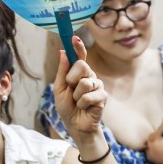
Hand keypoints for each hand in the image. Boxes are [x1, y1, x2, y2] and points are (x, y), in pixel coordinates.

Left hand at [53, 36, 107, 150]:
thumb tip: (62, 51)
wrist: (76, 126)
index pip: (79, 56)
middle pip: (82, 65)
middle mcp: (90, 76)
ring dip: (76, 96)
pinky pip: (89, 96)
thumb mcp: (59, 89)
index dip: (78, 46)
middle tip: (71, 89)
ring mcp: (98, 86)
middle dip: (72, 78)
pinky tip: (85, 108)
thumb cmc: (68, 108)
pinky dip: (82, 103)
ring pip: (84, 83)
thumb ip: (62, 71)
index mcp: (78, 73)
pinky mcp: (103, 97)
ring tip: (78, 102)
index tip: (73, 37)